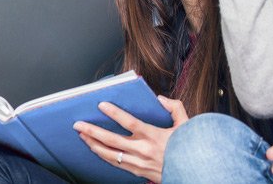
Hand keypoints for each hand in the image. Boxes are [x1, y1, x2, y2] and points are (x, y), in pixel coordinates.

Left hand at [73, 96, 188, 182]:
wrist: (194, 173)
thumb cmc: (189, 148)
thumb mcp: (188, 125)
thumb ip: (175, 107)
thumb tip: (159, 98)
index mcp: (154, 136)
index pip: (130, 122)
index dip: (114, 114)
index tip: (102, 105)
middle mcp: (143, 150)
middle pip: (112, 140)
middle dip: (92, 130)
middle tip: (78, 124)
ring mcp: (138, 162)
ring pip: (110, 154)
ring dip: (93, 144)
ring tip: (81, 135)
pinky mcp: (137, 171)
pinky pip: (115, 163)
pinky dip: (103, 155)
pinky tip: (95, 148)